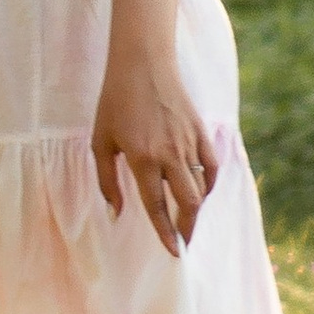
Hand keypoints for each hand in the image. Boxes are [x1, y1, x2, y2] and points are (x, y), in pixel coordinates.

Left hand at [91, 54, 218, 256]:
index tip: (172, 252)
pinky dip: (210, 183)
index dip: (164, 232)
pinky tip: (201, 191)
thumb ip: (106, 180)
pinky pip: (212, 166)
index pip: (156, 206)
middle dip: (187, 228)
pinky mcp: (201, 130)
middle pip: (188, 203)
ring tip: (188, 219)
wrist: (142, 62)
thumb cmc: (115, 100)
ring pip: (202, 187)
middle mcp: (169, 154)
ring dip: (196, 209)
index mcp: (142, 158)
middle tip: (183, 241)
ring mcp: (188, 141)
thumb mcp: (100, 141)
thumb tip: (116, 213)